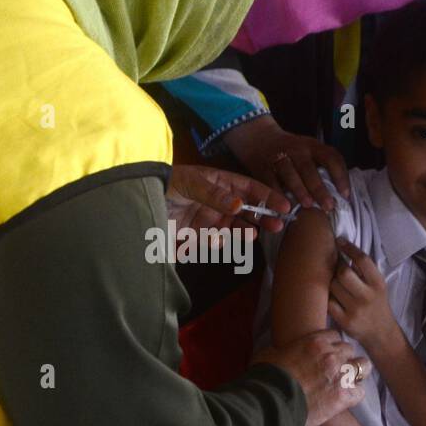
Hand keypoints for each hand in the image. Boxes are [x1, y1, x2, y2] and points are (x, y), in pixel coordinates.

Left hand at [165, 163, 292, 243]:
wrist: (142, 200)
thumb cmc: (167, 183)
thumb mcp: (191, 184)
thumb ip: (214, 195)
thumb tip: (239, 204)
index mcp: (221, 183)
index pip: (250, 188)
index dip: (268, 196)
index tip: (283, 206)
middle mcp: (219, 201)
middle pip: (248, 210)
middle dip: (263, 217)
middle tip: (277, 225)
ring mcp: (210, 218)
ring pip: (235, 228)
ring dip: (245, 232)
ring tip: (252, 235)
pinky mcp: (198, 235)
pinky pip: (216, 241)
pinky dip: (218, 242)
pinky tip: (214, 240)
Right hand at [222, 114, 348, 212]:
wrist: (259, 138)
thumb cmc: (292, 151)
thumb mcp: (310, 149)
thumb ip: (323, 164)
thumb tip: (342, 193)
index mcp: (312, 146)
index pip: (331, 157)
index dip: (340, 176)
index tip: (345, 194)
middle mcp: (297, 149)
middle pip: (309, 169)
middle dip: (319, 188)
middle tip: (328, 206)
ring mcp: (278, 157)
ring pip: (290, 174)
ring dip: (300, 190)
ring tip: (308, 205)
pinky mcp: (263, 167)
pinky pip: (271, 182)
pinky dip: (278, 195)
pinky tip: (284, 207)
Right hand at [252, 330, 369, 425]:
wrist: (271, 403)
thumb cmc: (266, 379)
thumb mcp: (268, 355)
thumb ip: (279, 350)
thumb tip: (276, 352)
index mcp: (314, 342)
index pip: (334, 336)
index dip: (331, 345)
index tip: (327, 353)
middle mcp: (331, 355)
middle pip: (349, 349)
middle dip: (344, 358)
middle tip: (335, 369)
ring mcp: (340, 375)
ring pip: (362, 366)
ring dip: (356, 373)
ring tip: (348, 381)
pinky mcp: (344, 396)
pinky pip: (360, 391)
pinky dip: (355, 394)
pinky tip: (346, 398)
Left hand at [326, 239, 399, 353]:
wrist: (381, 333)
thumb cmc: (376, 304)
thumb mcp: (378, 286)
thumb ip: (365, 271)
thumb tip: (343, 248)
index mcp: (378, 283)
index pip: (363, 260)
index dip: (349, 248)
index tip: (339, 240)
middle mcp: (368, 296)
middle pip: (344, 273)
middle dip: (337, 267)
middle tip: (336, 267)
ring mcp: (356, 309)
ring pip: (333, 286)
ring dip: (331, 282)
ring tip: (336, 284)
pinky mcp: (345, 321)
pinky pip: (328, 302)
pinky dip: (328, 298)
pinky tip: (333, 297)